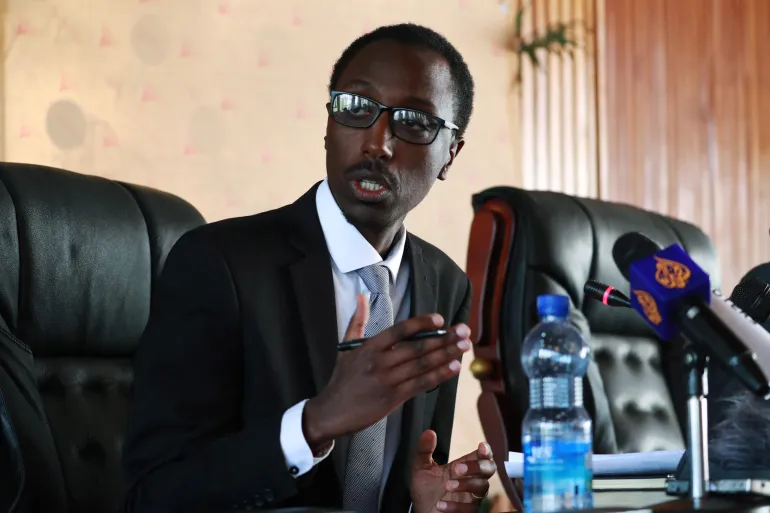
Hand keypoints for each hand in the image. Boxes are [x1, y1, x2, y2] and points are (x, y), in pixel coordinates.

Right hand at [303, 294, 471, 450]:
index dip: (421, 324)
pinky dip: (439, 375)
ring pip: (422, 365)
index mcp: (369, 347)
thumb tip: (362, 297)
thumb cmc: (341, 379)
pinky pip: (421, 384)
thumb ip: (357, 321)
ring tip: (465, 346)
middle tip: (465, 331)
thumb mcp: (346, 347)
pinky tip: (453, 368)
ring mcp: (387, 381)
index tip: (441, 319)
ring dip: (447, 355)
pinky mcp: (393, 399)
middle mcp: (379, 362)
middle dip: (444, 338)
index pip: (400, 330)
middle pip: (417, 347)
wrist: (331, 412)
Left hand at [411, 430, 496, 512]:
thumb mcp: (421, 468)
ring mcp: (471, 497)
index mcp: (463, 466)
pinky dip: (454, 506)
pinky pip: (469, 508)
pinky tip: (439, 504)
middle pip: (489, 469)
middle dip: (478, 466)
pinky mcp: (467, 512)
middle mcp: (471, 480)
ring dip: (465, 485)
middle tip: (457, 468)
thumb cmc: (425, 490)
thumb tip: (429, 432)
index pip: (482, 456)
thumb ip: (424, 450)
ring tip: (447, 485)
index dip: (486, 451)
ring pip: (482, 488)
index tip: (481, 447)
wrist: (422, 512)